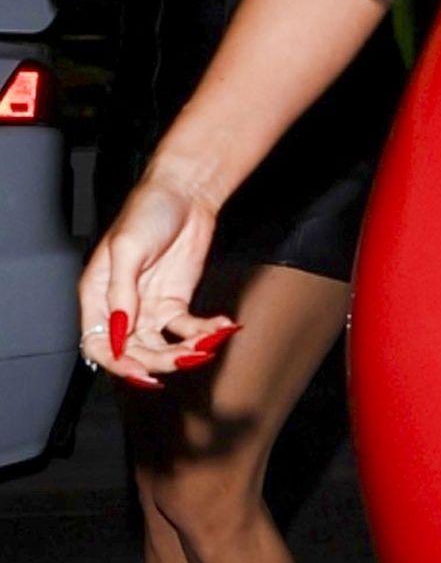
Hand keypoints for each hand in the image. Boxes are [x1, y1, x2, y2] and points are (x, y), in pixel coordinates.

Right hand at [78, 174, 231, 384]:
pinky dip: (204, 333)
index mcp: (98, 295)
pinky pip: (187, 330)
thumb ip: (120, 292)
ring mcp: (149, 308)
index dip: (118, 363)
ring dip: (184, 352)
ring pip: (161, 347)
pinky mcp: (176, 304)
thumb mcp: (128, 248)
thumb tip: (117, 331)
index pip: (99, 344)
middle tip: (185, 358)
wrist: (187, 191)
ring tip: (208, 343)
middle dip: (159, 361)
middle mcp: (121, 307)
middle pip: (133, 352)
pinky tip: (220, 327)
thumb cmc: (149, 209)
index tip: (142, 371)